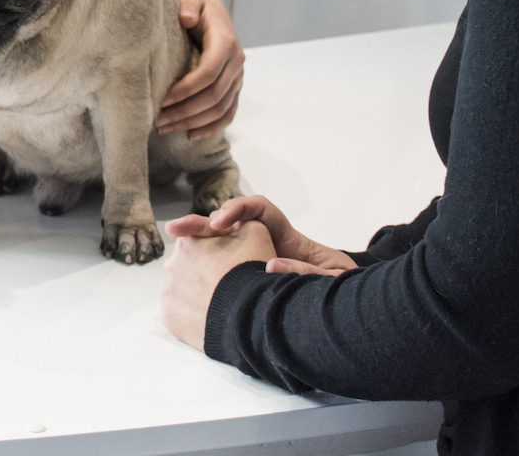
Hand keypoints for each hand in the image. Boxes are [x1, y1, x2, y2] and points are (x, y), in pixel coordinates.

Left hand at [160, 0, 245, 137]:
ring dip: (193, 122)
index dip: (187, 89)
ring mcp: (236, 76)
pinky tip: (191, 135)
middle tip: (158, 120)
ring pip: (220, 108)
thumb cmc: (190, 3)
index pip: (209, 72)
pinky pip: (228, 113)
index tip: (163, 99)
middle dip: (185, 111)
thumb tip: (187, 17)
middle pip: (214, 95)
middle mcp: (235, 61)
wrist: (202, 8)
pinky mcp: (233, 87)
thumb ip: (188, 4)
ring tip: (165, 128)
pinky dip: (211, 127)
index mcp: (225, 39)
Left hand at [160, 217, 275, 349]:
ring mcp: (169, 293)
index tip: (231, 265)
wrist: (250, 313)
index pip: (199, 244)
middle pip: (189, 268)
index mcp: (187, 242)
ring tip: (223, 304)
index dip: (218, 254)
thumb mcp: (254, 232)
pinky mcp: (170, 317)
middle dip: (205, 274)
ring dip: (199, 295)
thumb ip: (237, 221)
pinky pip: (181, 314)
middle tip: (228, 286)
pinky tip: (212, 318)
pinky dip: (193, 316)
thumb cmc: (251, 270)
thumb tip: (221, 222)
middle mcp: (171, 265)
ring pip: (184, 291)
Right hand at [167, 194, 356, 276]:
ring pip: (220, 245)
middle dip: (202, 222)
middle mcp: (265, 244)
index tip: (222, 223)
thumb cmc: (340, 290)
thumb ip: (306, 270)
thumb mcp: (332, 280)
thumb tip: (272, 266)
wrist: (342, 309)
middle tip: (179, 229)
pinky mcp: (246, 281)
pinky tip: (185, 281)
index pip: (259, 210)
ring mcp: (252, 261)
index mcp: (286, 237)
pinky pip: (222, 269)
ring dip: (196, 243)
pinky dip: (204, 271)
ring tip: (175, 243)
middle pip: (230, 224)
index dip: (239, 209)